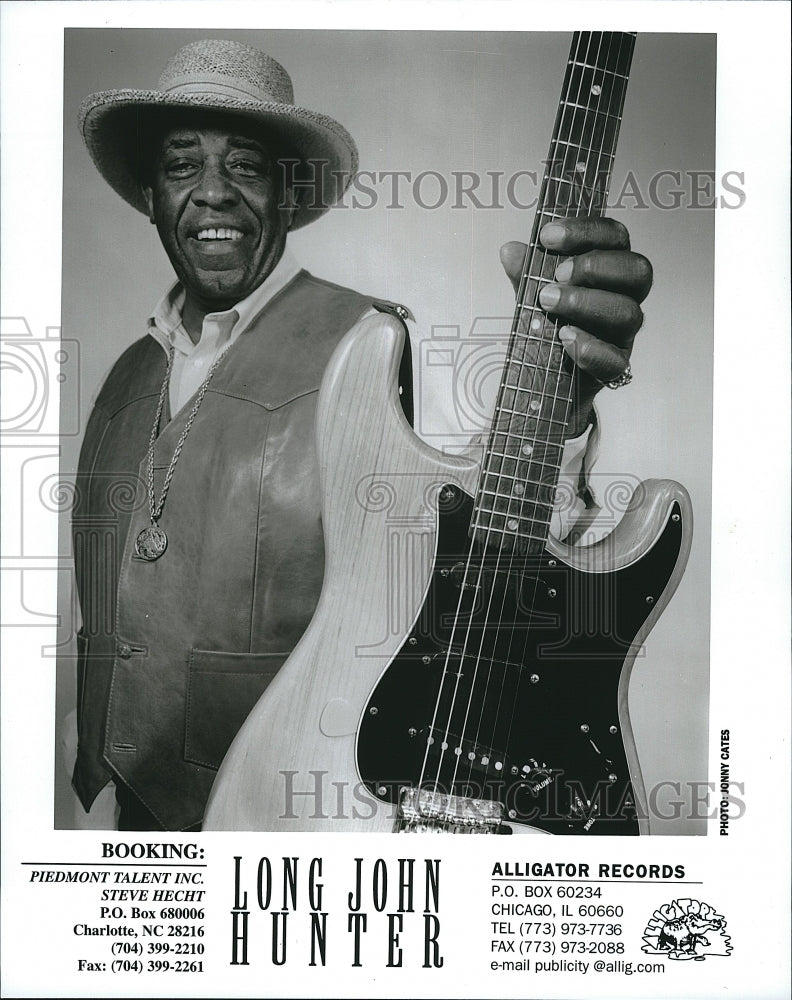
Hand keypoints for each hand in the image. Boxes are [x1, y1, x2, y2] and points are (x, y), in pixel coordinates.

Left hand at [500, 218, 652, 436]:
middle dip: (595, 266)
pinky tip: (564, 338)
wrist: (546, 380)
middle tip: (557, 274)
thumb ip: (526, 272)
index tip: (547, 236)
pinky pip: (615, 360)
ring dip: (585, 302)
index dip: (587, 230)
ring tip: (548, 302)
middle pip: (637, 271)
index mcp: (609, 271)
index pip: (616, 238)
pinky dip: (589, 347)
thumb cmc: (548, 326)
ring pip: (627, 312)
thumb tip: (510, 250)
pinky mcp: (614, 368)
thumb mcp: (532, 294)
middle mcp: (624, 298)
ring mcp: (622, 335)